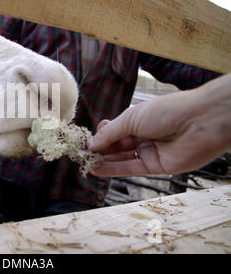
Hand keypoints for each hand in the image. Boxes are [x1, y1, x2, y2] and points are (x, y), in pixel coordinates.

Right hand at [88, 73, 230, 176]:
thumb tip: (91, 144)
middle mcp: (143, 135)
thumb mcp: (131, 118)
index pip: (114, 130)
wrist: (199, 122)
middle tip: (82, 155)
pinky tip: (98, 169)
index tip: (86, 142)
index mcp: (138, 120)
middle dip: (100, 149)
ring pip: (122, 158)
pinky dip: (114, 170)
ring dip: (104, 161)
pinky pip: (131, 169)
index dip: (100, 136)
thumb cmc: (166, 112)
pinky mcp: (155, 167)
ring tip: (86, 163)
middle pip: (116, 145)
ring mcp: (149, 151)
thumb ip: (110, 134)